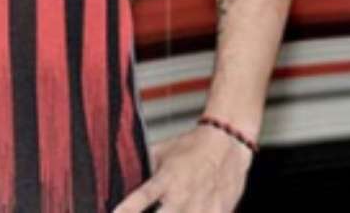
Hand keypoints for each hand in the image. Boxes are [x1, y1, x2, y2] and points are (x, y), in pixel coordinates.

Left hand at [112, 123, 252, 211]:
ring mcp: (202, 209)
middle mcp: (183, 197)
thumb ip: (144, 166)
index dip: (128, 209)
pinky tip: (188, 212)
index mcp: (167, 179)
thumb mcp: (163, 152)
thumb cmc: (193, 147)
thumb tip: (120, 172)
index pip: (143, 197)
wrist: (228, 143)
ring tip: (168, 211)